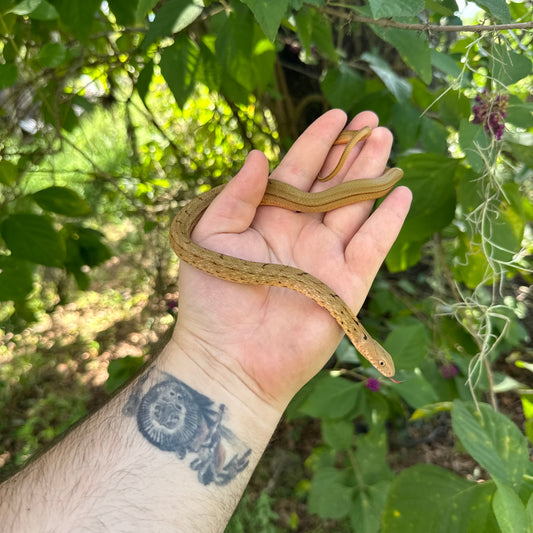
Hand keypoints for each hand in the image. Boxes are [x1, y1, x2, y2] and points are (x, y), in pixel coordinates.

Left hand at [172, 109, 411, 409]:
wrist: (231, 359)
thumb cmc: (212, 299)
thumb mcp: (211, 236)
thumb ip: (236, 195)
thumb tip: (257, 155)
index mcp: (267, 219)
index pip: (297, 171)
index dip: (317, 142)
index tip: (337, 115)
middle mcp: (299, 234)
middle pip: (332, 184)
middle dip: (352, 151)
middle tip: (372, 121)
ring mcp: (325, 258)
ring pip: (355, 208)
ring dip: (372, 176)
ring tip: (386, 143)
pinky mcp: (346, 285)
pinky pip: (372, 247)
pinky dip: (388, 222)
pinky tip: (400, 194)